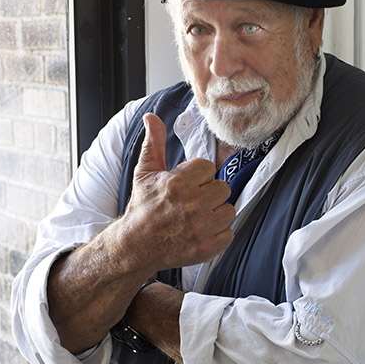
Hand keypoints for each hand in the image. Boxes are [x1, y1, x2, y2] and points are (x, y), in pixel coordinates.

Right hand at [122, 113, 234, 271]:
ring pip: (228, 210)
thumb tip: (152, 116)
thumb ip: (154, 143)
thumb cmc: (142, 207)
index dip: (198, 176)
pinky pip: (229, 234)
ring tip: (198, 217)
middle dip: (210, 194)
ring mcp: (200, 228)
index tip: (187, 185)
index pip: (209, 168)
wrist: (135, 246)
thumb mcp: (145, 172)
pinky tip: (202, 232)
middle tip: (194, 202)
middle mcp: (191, 205)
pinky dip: (218, 235)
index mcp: (177, 183)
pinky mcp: (207, 247)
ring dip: (216, 214)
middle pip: (223, 188)